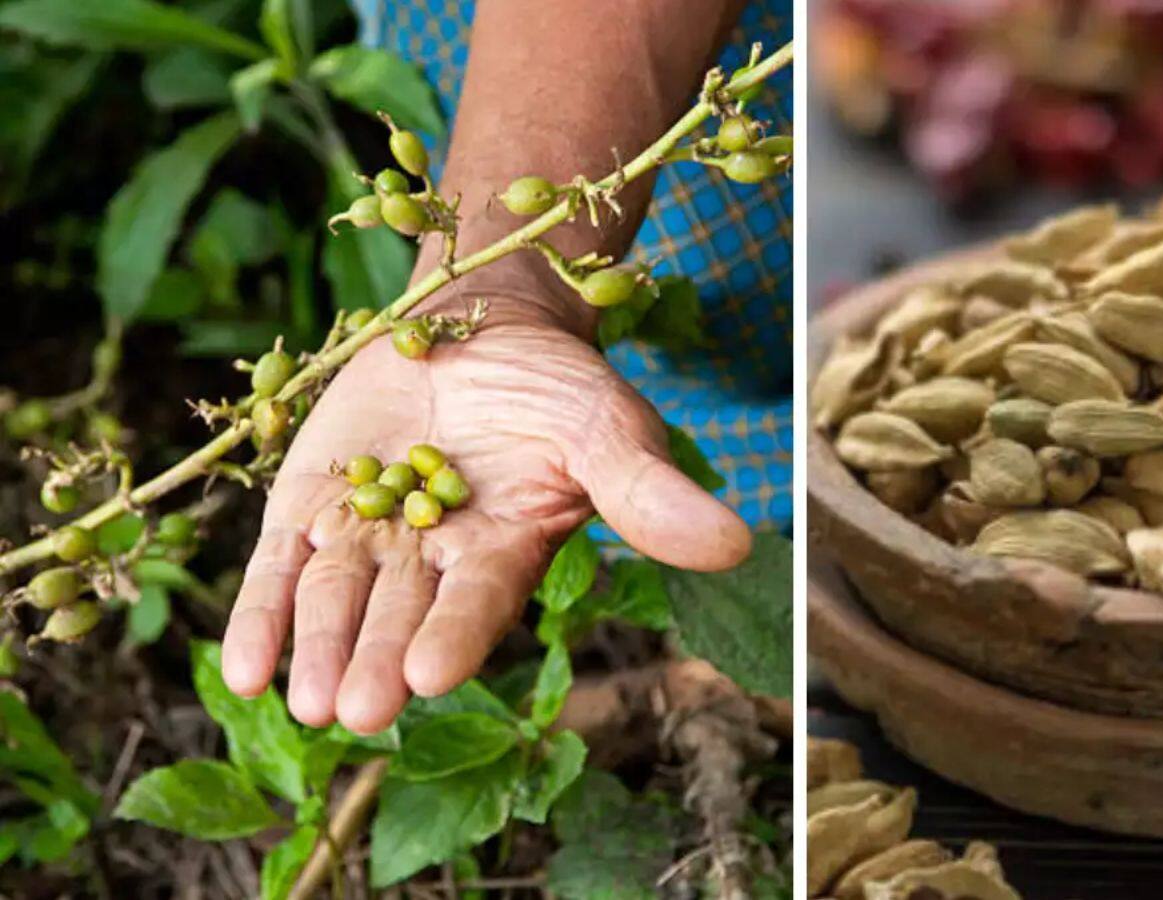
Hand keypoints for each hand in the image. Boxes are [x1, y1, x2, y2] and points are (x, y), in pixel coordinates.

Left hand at [219, 296, 750, 733]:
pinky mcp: (312, 510)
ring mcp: (368, 539)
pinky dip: (262, 615)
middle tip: (355, 710)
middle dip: (375, 661)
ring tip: (302, 698)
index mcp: (507, 551)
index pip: (478, 600)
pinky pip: (281, 570)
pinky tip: (243, 669)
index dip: (453, 634)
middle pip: (399, 616)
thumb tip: (738, 545)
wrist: (480, 324)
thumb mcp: (608, 429)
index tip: (426, 674)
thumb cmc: (557, 387)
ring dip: (317, 651)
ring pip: (336, 603)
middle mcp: (434, 561)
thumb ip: (651, 493)